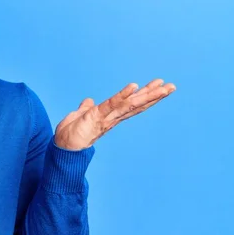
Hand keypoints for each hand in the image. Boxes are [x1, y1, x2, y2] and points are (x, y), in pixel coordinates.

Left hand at [54, 79, 175, 149]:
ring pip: (131, 105)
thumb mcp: (79, 117)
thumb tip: (88, 101)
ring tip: (164, 87)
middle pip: (137, 105)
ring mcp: (106, 118)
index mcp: (110, 116)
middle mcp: (112, 118)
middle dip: (154, 96)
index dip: (145, 95)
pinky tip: (134, 86)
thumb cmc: (70, 134)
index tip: (159, 86)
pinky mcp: (97, 117)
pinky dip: (123, 95)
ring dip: (148, 95)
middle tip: (172, 86)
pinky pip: (112, 105)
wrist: (62, 148)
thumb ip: (86, 108)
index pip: (131, 104)